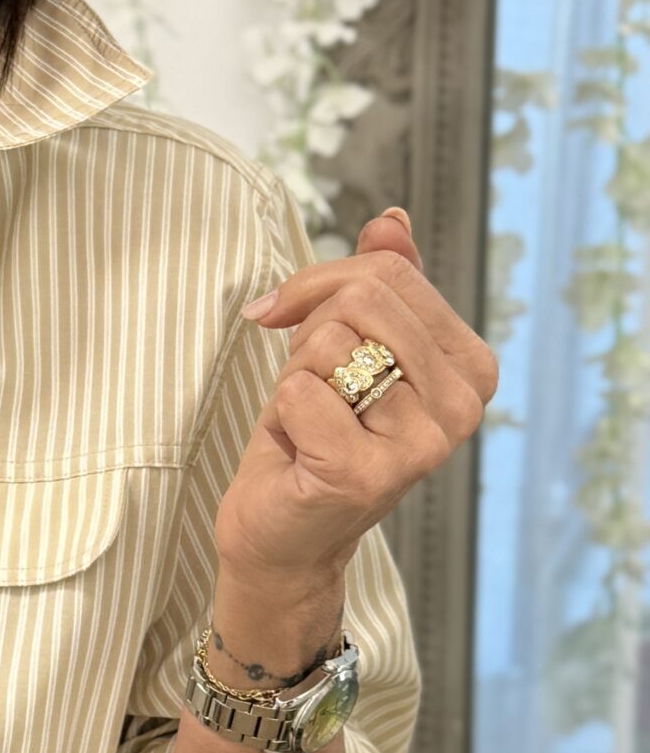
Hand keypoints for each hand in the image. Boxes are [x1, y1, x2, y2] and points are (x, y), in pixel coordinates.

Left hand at [213, 205, 499, 592]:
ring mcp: (421, 445)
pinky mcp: (364, 474)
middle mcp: (463, 407)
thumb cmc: (313, 435)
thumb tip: (391, 223)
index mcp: (471, 368)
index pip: (389, 273)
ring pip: (328, 343)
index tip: (297, 321)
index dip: (321, 286)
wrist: (281, 529)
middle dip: (310, 332)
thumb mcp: (347, 346)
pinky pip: (299, 393)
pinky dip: (281, 415)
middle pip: (361, 299)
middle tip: (311, 388)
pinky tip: (299, 451)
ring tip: (311, 421)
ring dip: (297, 377)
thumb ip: (378, 285)